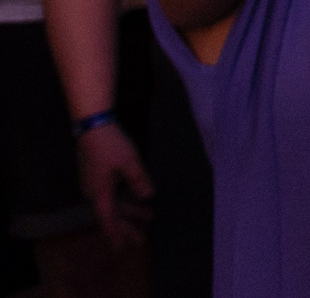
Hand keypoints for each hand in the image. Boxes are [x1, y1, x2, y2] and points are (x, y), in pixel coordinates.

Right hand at [74, 120, 152, 250]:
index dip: (116, 236)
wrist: (93, 127)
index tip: (123, 249)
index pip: (108, 221)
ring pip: (113, 206)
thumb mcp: (130, 162)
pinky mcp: (97, 178)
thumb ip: (139, 180)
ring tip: (149, 218)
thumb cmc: (111, 145)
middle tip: (140, 242)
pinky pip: (112, 197)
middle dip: (126, 229)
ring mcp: (94, 186)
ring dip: (129, 213)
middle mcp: (94, 194)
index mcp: (100, 194)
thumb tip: (148, 197)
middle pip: (111, 217)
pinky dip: (124, 202)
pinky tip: (137, 201)